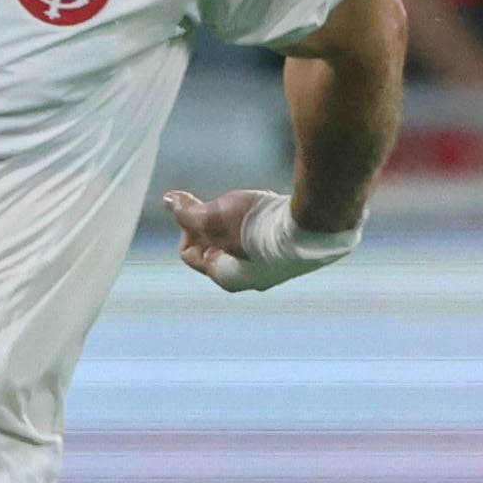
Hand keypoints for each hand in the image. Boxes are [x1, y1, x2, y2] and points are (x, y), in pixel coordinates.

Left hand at [162, 188, 357, 293]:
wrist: (315, 223)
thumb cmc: (257, 224)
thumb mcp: (212, 216)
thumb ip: (187, 212)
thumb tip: (168, 201)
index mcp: (225, 278)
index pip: (189, 253)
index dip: (186, 226)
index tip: (194, 204)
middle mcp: (251, 281)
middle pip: (216, 249)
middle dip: (211, 223)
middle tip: (217, 201)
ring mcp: (276, 270)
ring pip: (242, 243)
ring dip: (236, 221)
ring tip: (244, 203)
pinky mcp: (296, 254)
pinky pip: (267, 238)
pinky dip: (260, 222)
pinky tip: (267, 206)